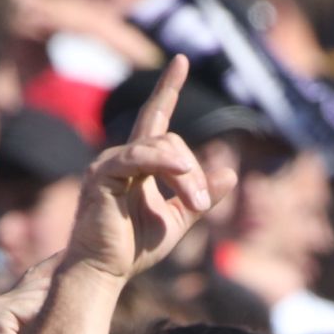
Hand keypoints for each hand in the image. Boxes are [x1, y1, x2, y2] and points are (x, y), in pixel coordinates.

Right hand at [65, 56, 233, 282]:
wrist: (104, 272)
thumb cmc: (134, 250)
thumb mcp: (178, 220)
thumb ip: (201, 197)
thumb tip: (231, 173)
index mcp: (138, 164)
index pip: (156, 117)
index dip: (168, 89)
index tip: (181, 61)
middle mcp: (121, 157)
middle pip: (170, 140)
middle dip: (194, 171)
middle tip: (201, 203)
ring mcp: (109, 163)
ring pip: (161, 146)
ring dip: (186, 175)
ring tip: (195, 203)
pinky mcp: (102, 175)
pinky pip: (139, 156)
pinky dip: (164, 164)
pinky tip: (182, 176)